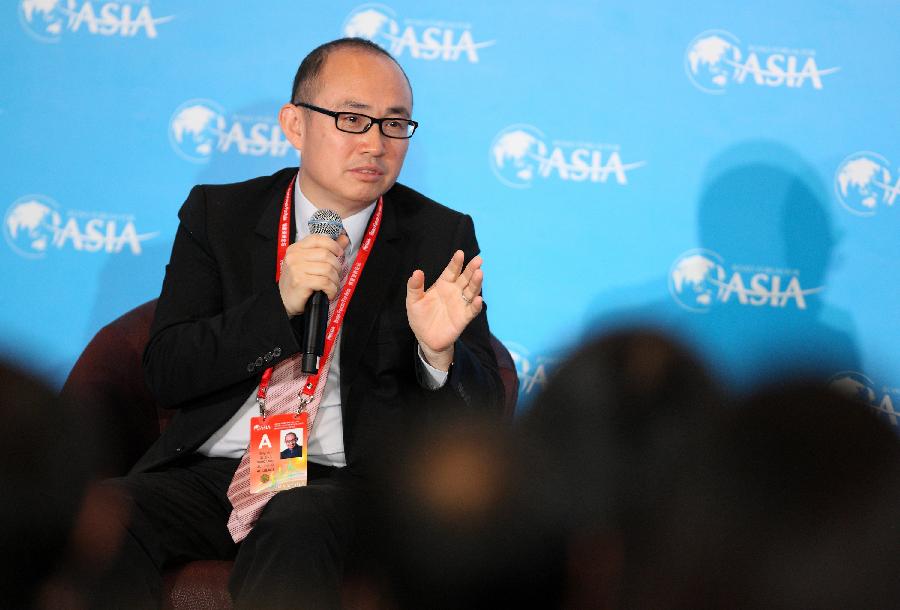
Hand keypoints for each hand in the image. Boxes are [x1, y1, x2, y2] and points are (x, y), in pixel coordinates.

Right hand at [278, 233, 349, 315]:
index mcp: (296, 248)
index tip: (339, 253)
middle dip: (337, 267)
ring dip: (335, 280)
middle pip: (326, 255)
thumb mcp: (309, 263)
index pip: (318, 239)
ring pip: (328, 269)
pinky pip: (325, 282)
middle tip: (336, 276)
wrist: (284, 301)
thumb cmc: (299, 282)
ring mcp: (296, 269)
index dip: (333, 245)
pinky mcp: (300, 282)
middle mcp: (294, 256)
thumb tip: (344, 239)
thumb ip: (327, 250)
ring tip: (332, 286)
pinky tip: (329, 293)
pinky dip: (331, 289)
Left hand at [406, 250, 483, 370]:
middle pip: (465, 278)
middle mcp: (454, 292)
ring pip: (471, 291)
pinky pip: (472, 310)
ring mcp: (460, 304)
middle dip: (471, 269)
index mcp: (443, 285)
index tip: (460, 253)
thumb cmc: (420, 317)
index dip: (455, 263)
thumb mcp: (413, 301)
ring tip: (480, 273)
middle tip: (478, 260)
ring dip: (476, 283)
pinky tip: (477, 299)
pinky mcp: (464, 318)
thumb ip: (415, 287)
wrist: (426, 339)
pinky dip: (475, 305)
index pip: (451, 271)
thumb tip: (417, 271)